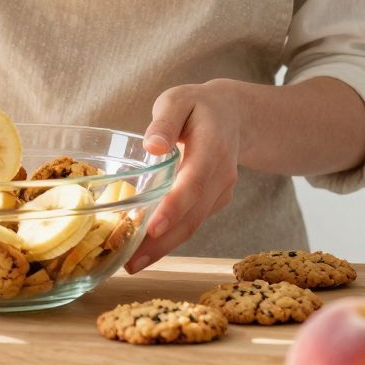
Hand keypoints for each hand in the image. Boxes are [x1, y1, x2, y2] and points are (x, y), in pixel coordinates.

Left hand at [125, 80, 247, 272]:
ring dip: (164, 247)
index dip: (174, 207)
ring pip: (193, 224)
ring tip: (132, 264)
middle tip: (131, 262)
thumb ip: (165, 120)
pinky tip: (145, 250)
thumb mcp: (179, 100)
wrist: (233, 116)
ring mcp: (222, 191)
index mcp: (212, 148)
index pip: (194, 182)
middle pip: (193, 215)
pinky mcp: (216, 201)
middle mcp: (222, 175)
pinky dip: (170, 238)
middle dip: (162, 242)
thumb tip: (152, 146)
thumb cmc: (198, 107)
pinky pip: (193, 222)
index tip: (152, 228)